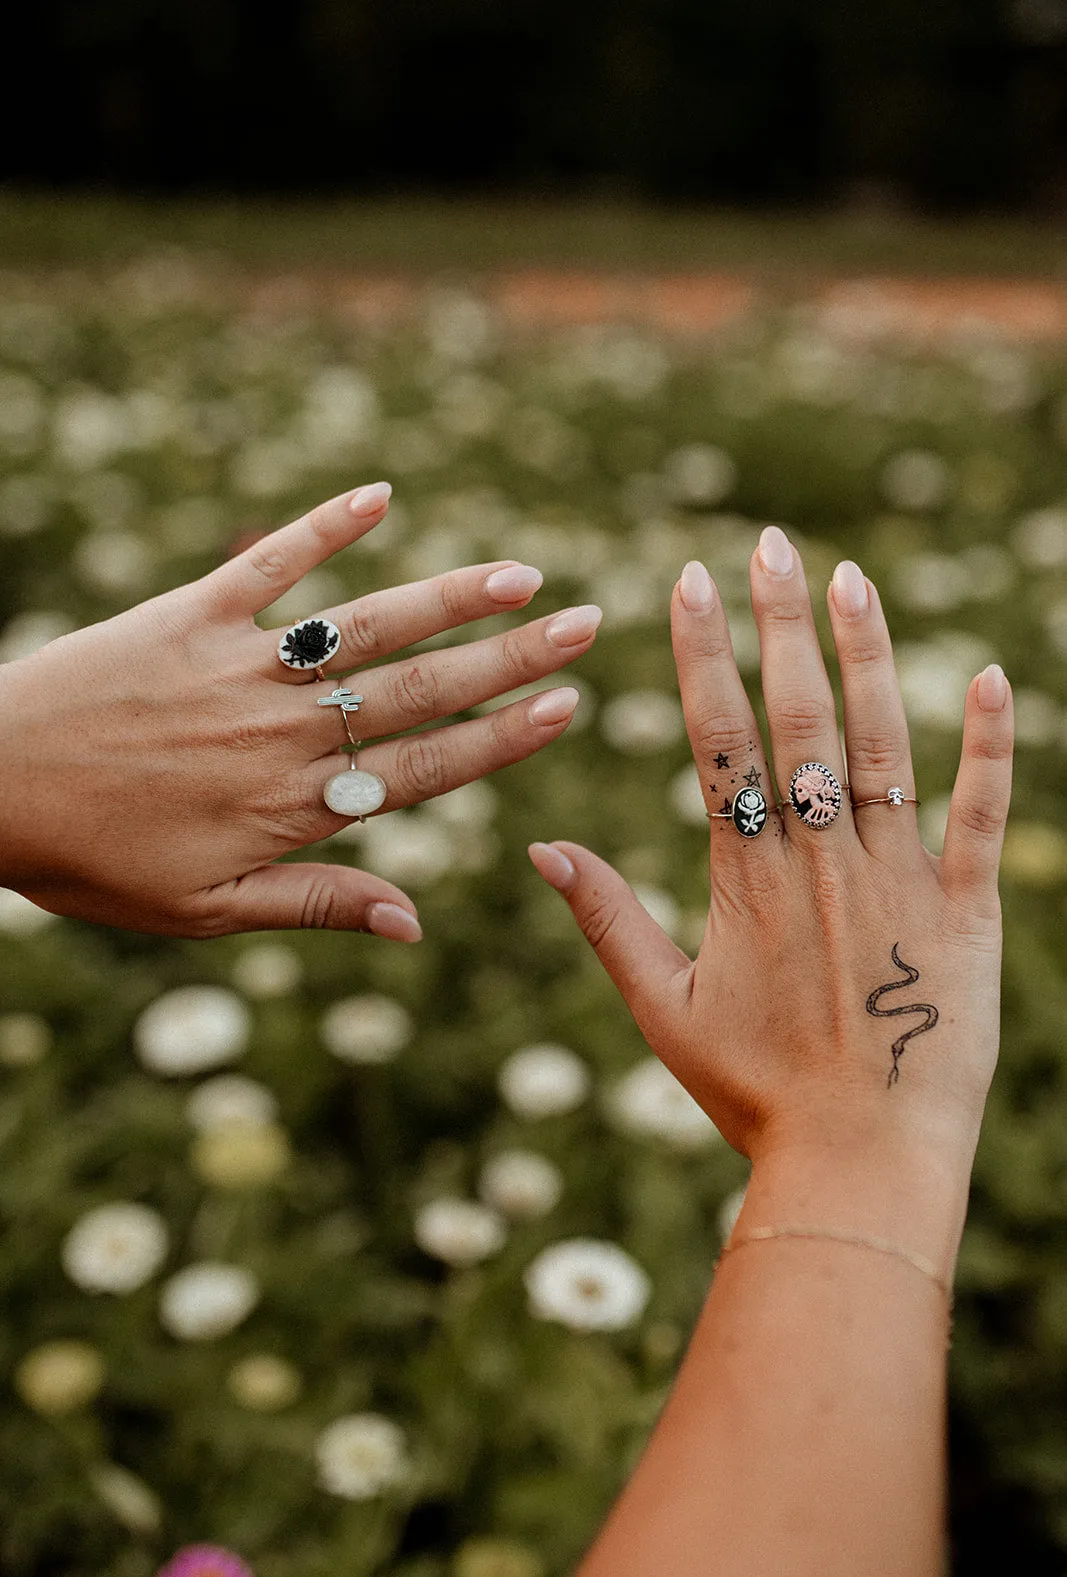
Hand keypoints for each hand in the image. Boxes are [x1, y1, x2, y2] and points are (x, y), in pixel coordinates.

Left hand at [0, 482, 598, 936]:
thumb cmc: (88, 861)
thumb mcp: (203, 914)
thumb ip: (314, 907)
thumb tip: (416, 923)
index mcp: (294, 805)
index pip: (426, 766)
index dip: (504, 737)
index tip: (570, 707)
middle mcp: (284, 728)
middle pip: (420, 688)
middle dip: (512, 656)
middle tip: (587, 623)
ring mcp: (241, 664)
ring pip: (366, 625)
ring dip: (449, 595)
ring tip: (520, 573)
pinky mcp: (190, 613)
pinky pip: (271, 563)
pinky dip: (324, 526)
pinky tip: (381, 493)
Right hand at [531, 526, 1013, 1166]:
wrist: (862, 1162)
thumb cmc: (755, 1093)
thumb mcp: (663, 1009)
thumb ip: (607, 921)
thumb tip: (541, 849)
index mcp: (746, 878)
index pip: (718, 739)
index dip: (702, 653)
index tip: (688, 580)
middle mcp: (821, 861)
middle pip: (797, 718)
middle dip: (779, 622)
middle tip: (770, 542)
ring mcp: (899, 880)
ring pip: (883, 745)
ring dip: (869, 656)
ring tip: (853, 578)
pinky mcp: (968, 911)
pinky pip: (982, 815)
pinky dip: (989, 747)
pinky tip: (995, 677)